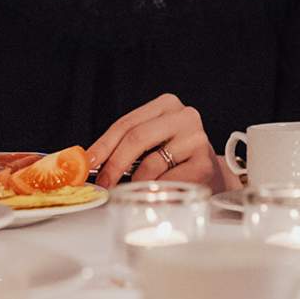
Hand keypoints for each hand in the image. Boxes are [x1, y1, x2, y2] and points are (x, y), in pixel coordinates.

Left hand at [86, 93, 222, 190]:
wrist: (212, 175)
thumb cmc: (175, 158)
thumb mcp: (152, 143)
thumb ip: (125, 146)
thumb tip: (87, 161)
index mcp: (166, 105)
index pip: (126, 123)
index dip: (103, 144)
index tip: (87, 162)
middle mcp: (184, 116)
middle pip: (137, 138)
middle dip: (114, 164)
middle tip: (102, 183)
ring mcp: (196, 139)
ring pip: (151, 163)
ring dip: (135, 182)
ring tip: (131, 191)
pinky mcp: (203, 164)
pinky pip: (166, 182)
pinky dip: (155, 191)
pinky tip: (155, 193)